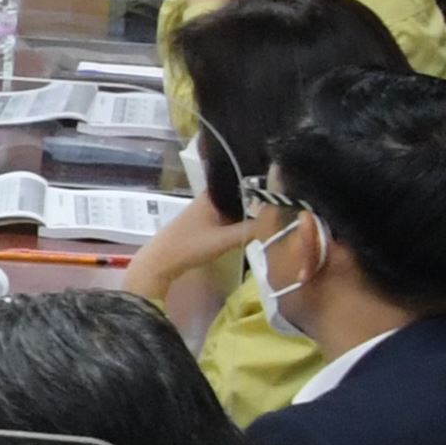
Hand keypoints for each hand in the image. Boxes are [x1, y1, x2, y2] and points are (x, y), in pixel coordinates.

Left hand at [122, 193, 270, 315]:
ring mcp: (205, 211)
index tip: (283, 185)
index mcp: (211, 195)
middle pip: (239, 196)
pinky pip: (228, 218)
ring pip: (234, 208)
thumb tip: (279, 221)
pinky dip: (239, 221)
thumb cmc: (189, 246)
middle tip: (286, 202)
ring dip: (249, 212)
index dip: (261, 183)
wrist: (159, 263)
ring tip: (277, 212)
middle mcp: (209, 199)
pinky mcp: (204, 225)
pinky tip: (255, 226)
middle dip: (259, 200)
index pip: (241, 181)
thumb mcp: (223, 239)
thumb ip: (250, 230)